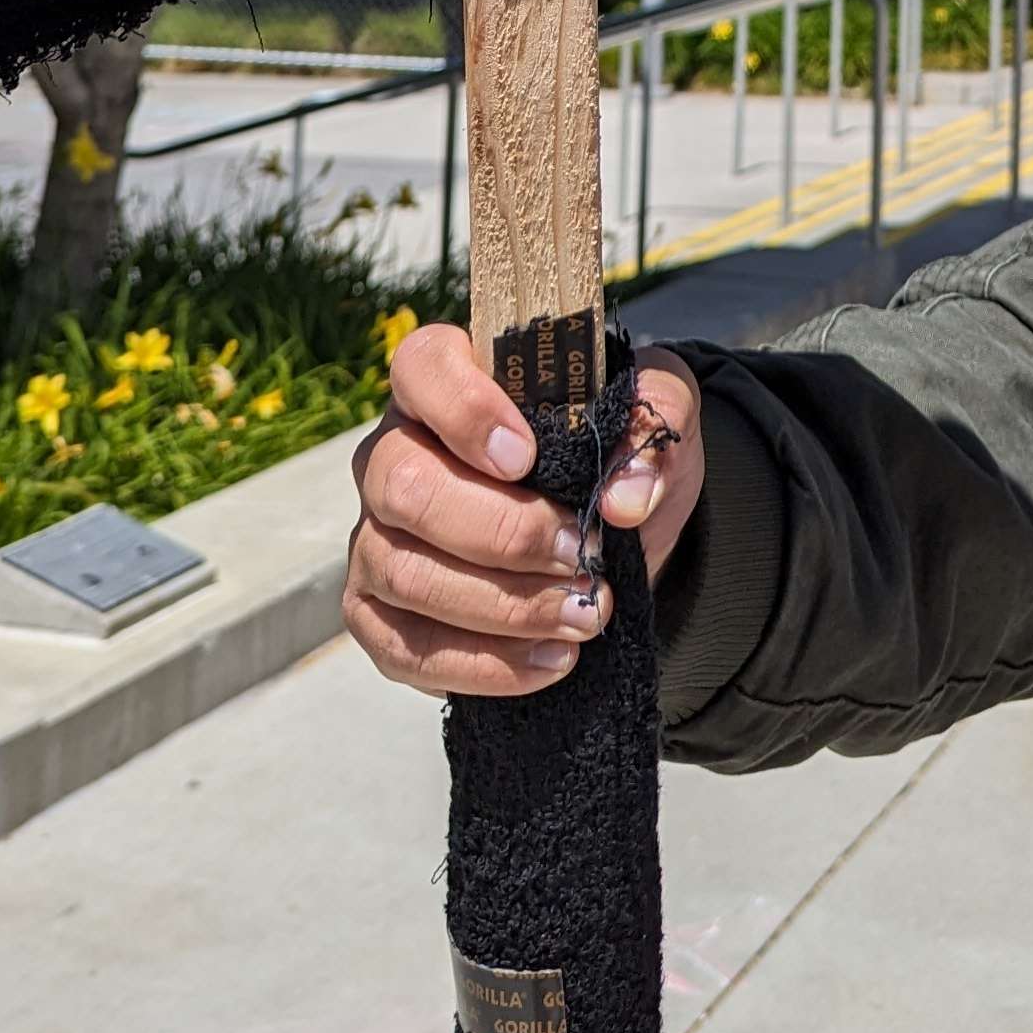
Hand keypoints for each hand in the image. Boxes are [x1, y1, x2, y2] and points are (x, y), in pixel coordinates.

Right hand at [342, 323, 704, 698]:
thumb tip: (626, 496)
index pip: (421, 368)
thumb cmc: (613, 451)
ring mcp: (375, 538)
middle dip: (501, 531)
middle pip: (405, 486)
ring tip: (583, 612)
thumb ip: (656, 416)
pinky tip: (552, 659)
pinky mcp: (379, 617)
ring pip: (406, 575)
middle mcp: (391, 454)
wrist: (611, 535)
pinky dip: (485, 664)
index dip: (464, 411)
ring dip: (504, 605)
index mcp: (445, 379)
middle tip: (578, 551)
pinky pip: (407, 651)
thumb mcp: (657, 409)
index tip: (527, 457)